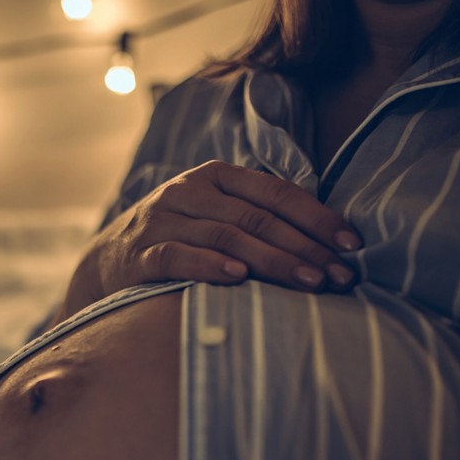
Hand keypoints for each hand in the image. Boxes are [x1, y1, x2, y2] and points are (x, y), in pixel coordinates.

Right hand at [59, 160, 361, 319]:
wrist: (107, 259)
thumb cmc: (179, 237)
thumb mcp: (214, 213)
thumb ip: (256, 216)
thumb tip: (329, 243)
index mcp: (216, 175)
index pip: (276, 193)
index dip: (317, 217)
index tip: (352, 244)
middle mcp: (188, 191)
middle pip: (256, 218)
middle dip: (304, 248)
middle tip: (340, 275)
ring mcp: (162, 221)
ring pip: (226, 236)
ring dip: (272, 261)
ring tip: (308, 283)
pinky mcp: (141, 254)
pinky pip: (180, 257)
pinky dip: (210, 266)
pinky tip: (239, 278)